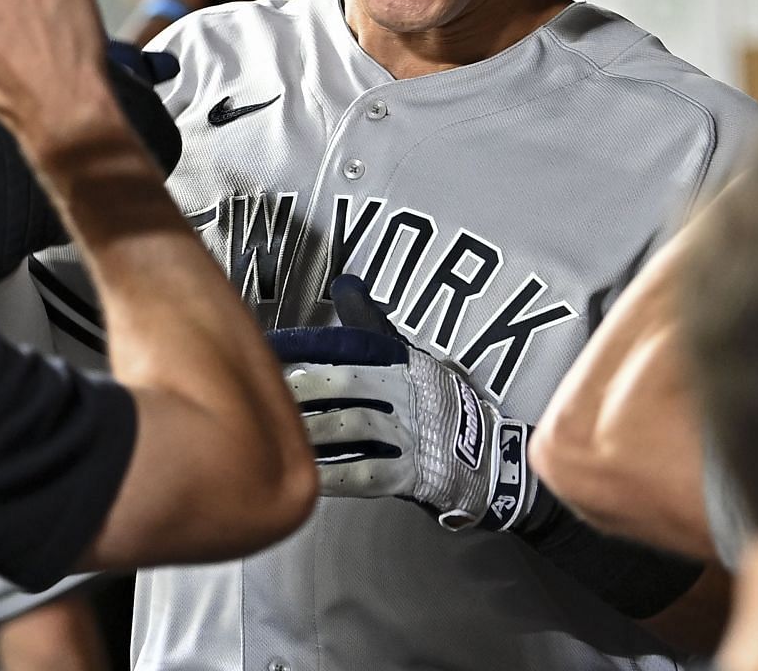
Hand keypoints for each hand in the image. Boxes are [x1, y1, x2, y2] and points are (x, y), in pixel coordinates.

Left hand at [268, 277, 536, 532]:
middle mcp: (406, 393)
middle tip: (272, 389)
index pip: (352, 343)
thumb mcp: (410, 355)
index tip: (274, 345)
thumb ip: (371, 323)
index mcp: (403, 361)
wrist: (486, 455)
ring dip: (314, 429)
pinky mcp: (411, 473)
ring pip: (355, 425)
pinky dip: (334, 473)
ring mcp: (410, 433)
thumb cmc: (438, 404)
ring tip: (282, 430)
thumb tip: (345, 284)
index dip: (309, 343)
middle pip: (349, 383)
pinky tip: (309, 472)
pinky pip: (367, 472)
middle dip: (307, 387)